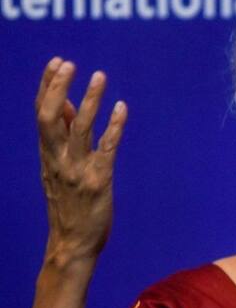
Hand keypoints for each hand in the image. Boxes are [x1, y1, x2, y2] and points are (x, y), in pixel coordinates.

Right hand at [35, 57, 127, 270]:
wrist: (72, 244)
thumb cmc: (69, 204)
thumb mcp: (58, 169)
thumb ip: (63, 138)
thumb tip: (71, 106)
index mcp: (47, 155)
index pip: (42, 113)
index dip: (47, 86)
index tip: (56, 62)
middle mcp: (58, 159)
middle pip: (51, 117)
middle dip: (58, 87)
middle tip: (69, 63)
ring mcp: (78, 170)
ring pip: (79, 128)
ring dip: (89, 100)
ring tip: (99, 76)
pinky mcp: (99, 180)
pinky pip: (107, 148)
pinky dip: (114, 126)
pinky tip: (121, 107)